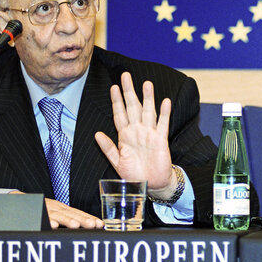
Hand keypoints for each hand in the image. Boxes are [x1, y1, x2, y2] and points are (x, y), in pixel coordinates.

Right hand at [9, 191, 103, 228]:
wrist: (15, 201)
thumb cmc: (37, 210)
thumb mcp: (53, 213)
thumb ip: (66, 219)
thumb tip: (84, 228)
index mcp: (61, 208)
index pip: (78, 213)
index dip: (89, 218)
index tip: (100, 225)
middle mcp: (54, 207)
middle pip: (71, 213)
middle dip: (83, 219)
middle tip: (93, 225)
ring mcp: (44, 208)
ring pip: (57, 215)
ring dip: (67, 220)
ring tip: (76, 225)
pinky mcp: (33, 211)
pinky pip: (40, 216)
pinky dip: (47, 220)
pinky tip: (53, 226)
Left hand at [94, 72, 177, 199]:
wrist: (151, 185)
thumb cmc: (134, 174)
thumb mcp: (117, 162)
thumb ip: (108, 148)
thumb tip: (96, 134)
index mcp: (125, 135)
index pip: (120, 114)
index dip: (116, 101)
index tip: (113, 87)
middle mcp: (137, 131)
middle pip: (133, 107)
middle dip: (129, 91)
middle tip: (126, 76)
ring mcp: (149, 134)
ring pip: (148, 112)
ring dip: (147, 98)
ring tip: (147, 84)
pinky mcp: (161, 140)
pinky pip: (162, 124)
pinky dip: (164, 113)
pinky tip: (165, 101)